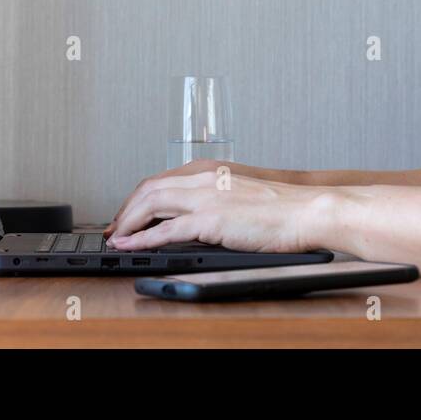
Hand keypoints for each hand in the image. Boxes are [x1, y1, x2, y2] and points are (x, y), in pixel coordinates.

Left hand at [103, 159, 269, 237]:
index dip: (137, 199)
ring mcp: (206, 198)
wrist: (306, 211)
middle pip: (148, 190)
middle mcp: (203, 180)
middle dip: (125, 210)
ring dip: (127, 223)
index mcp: (209, 173)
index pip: (160, 181)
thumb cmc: (281, 209)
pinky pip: (166, 230)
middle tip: (113, 229)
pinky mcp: (211, 220)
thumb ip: (215, 200)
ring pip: (150, 204)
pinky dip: (142, 240)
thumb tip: (195, 218)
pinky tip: (130, 246)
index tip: (126, 214)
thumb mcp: (239, 196)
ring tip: (115, 239)